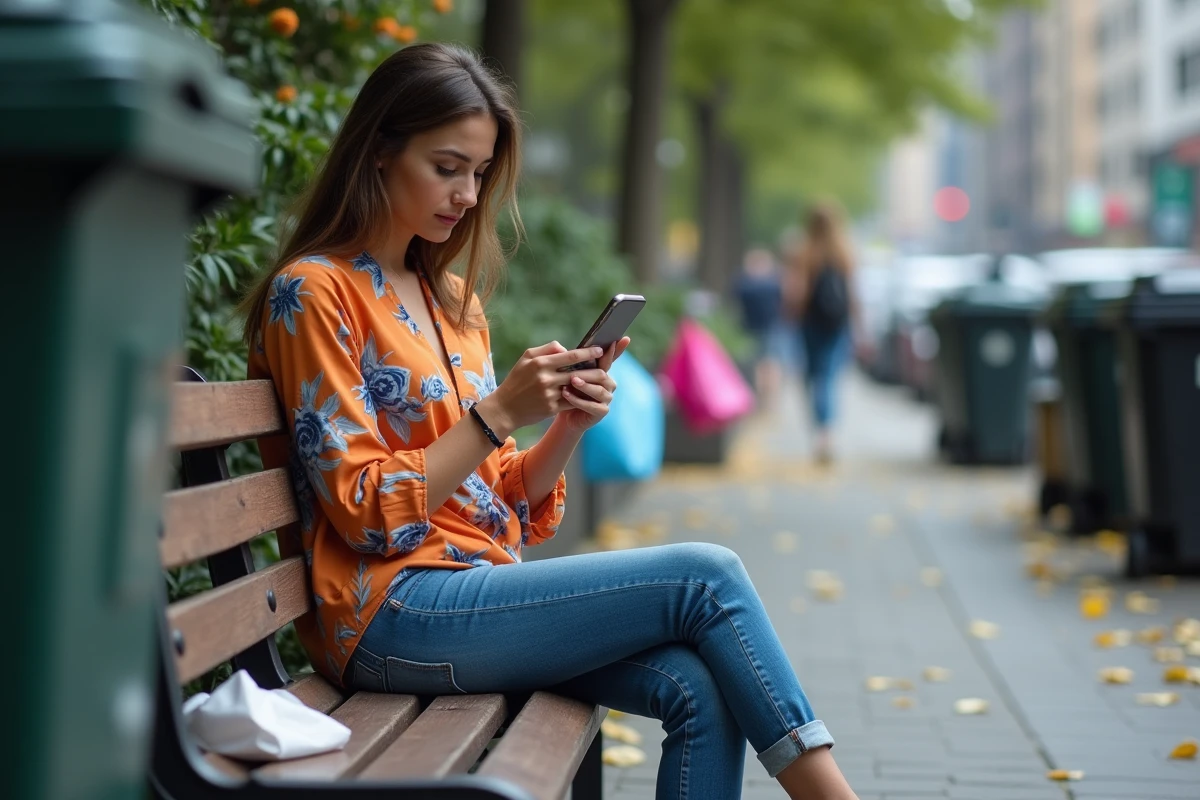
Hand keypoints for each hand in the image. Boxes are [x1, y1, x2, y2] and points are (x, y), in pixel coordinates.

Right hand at [480, 341, 604, 434]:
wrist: (504, 408)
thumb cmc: (516, 380)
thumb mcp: (526, 358)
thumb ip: (547, 349)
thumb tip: (566, 348)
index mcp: (541, 363)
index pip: (571, 355)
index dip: (588, 353)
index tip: (600, 351)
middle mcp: (546, 378)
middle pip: (579, 372)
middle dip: (596, 369)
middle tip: (607, 367)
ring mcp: (549, 394)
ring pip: (578, 387)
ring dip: (592, 384)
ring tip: (602, 380)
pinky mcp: (551, 408)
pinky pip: (572, 401)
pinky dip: (582, 397)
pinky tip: (590, 394)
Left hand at [556, 337, 629, 433]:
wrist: (564, 416)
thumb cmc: (567, 392)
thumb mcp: (569, 375)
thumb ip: (573, 363)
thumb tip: (568, 349)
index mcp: (602, 372)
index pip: (610, 358)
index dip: (618, 349)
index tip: (624, 338)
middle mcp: (609, 384)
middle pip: (602, 375)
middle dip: (587, 373)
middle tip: (573, 372)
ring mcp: (607, 398)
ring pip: (598, 390)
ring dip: (584, 386)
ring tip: (571, 381)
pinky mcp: (602, 412)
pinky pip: (592, 405)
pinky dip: (578, 400)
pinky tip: (566, 395)